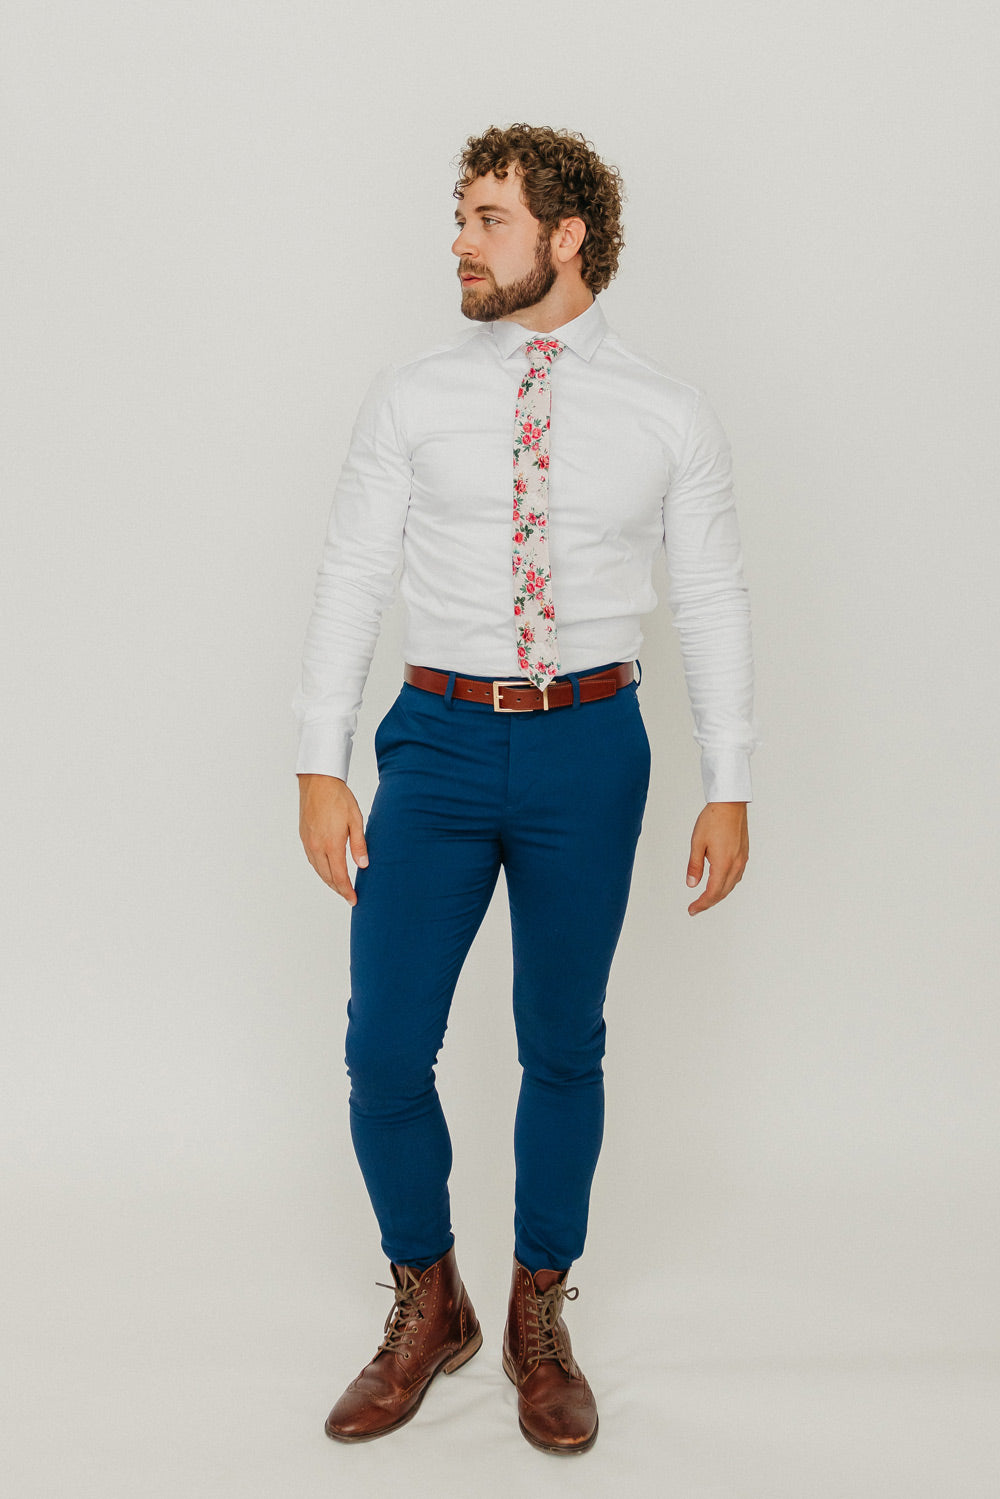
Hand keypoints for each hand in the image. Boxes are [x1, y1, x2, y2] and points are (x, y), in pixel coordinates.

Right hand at [298, 773, 368, 904]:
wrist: (318, 782)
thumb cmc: (339, 798)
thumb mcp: (356, 820)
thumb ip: (359, 845)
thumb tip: (363, 864)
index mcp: (332, 844)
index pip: (340, 876)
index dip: (347, 891)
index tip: (354, 900)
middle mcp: (317, 846)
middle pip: (327, 877)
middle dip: (339, 889)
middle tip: (348, 896)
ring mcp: (308, 842)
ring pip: (318, 870)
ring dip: (329, 881)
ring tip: (340, 887)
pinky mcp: (304, 837)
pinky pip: (312, 860)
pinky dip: (320, 869)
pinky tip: (327, 869)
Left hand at [685, 802, 748, 914]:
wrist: (730, 804)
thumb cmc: (713, 819)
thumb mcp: (697, 843)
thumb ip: (695, 865)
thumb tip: (692, 884)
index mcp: (723, 863)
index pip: (712, 892)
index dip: (701, 904)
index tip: (692, 910)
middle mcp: (735, 864)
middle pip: (722, 892)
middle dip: (708, 902)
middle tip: (695, 908)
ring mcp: (742, 859)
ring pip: (731, 885)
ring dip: (718, 894)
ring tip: (706, 898)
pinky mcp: (744, 854)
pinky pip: (736, 876)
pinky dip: (726, 884)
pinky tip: (720, 882)